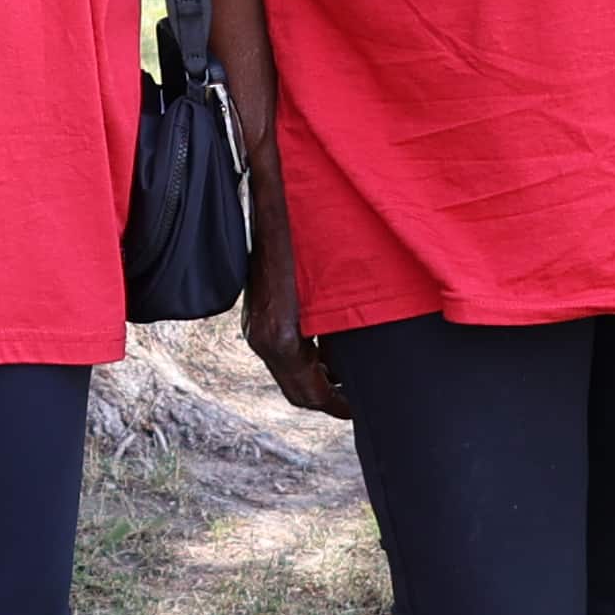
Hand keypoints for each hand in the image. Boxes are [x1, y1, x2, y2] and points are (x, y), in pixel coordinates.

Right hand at [238, 212, 345, 420]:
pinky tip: (330, 346)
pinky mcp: (257, 315)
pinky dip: (308, 358)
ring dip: (319, 379)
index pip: (309, 393)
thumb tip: (357, 361)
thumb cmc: (304, 239)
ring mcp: (257, 327)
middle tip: (357, 401)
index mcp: (281, 337)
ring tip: (349, 376)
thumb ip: (342, 324)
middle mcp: (264, 337)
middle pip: (297, 391)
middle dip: (327, 399)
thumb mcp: (331, 286)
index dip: (337, 406)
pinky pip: (283, 351)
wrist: (263, 205)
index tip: (358, 410)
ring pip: (289, 373)